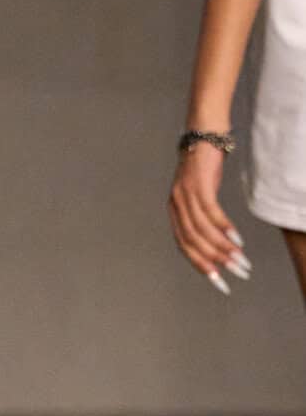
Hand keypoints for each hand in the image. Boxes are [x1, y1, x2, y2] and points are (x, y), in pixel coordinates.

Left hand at [168, 142, 249, 293]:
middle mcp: (175, 205)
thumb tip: (217, 240)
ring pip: (202, 230)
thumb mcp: (200, 194)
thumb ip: (202, 216)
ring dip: (223, 248)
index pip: (184, 246)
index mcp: (174, 211)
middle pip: (193, 242)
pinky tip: (237, 239)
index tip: (219, 281)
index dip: (200, 265)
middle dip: (214, 261)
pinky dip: (224, 228)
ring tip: (241, 260)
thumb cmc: (203, 167)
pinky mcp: (198, 184)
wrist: (202, 134)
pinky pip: (210, 212)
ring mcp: (185, 195)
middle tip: (237, 273)